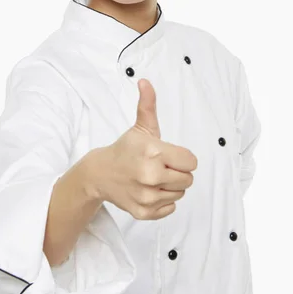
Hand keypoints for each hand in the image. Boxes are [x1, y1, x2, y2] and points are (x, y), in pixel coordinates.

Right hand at [93, 78, 197, 219]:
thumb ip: (148, 104)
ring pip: (180, 194)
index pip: (192, 162)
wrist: (100, 173)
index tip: (167, 154)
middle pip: (188, 180)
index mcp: (154, 152)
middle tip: (160, 166)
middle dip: (178, 172)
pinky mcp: (143, 212)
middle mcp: (151, 175)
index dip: (182, 157)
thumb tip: (145, 81)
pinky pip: (170, 208)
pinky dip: (163, 201)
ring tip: (153, 178)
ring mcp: (147, 196)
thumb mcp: (140, 126)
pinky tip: (149, 190)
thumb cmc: (126, 149)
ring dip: (170, 186)